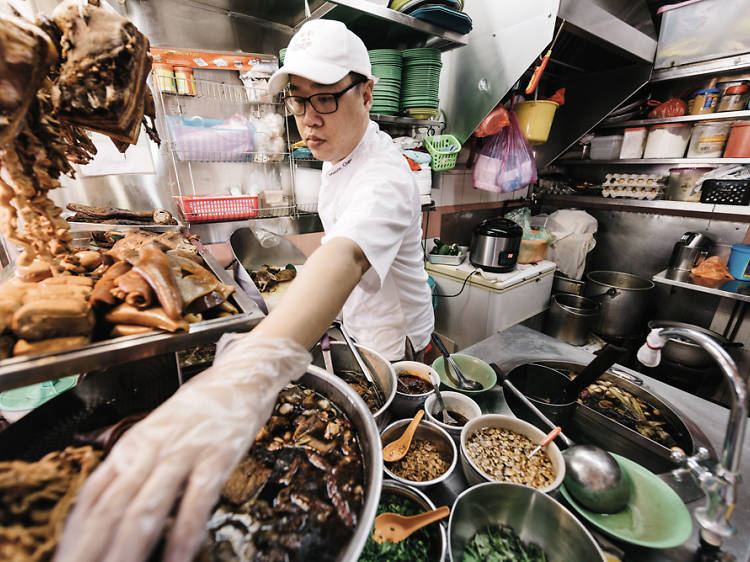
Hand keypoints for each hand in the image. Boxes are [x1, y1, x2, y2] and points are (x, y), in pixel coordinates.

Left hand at [54, 334, 310, 561]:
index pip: (93, 496)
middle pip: (112, 508)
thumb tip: (113, 512)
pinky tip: (177, 559)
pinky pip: (197, 500)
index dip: (76, 535)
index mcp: (133, 445)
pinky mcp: (217, 454)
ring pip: (148, 507)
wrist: (243, 374)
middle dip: (93, 550)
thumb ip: (138, 468)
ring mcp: (184, 451)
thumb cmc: (202, 408)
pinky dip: (185, 534)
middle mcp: (151, 448)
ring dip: (129, 548)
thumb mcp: (160, 433)